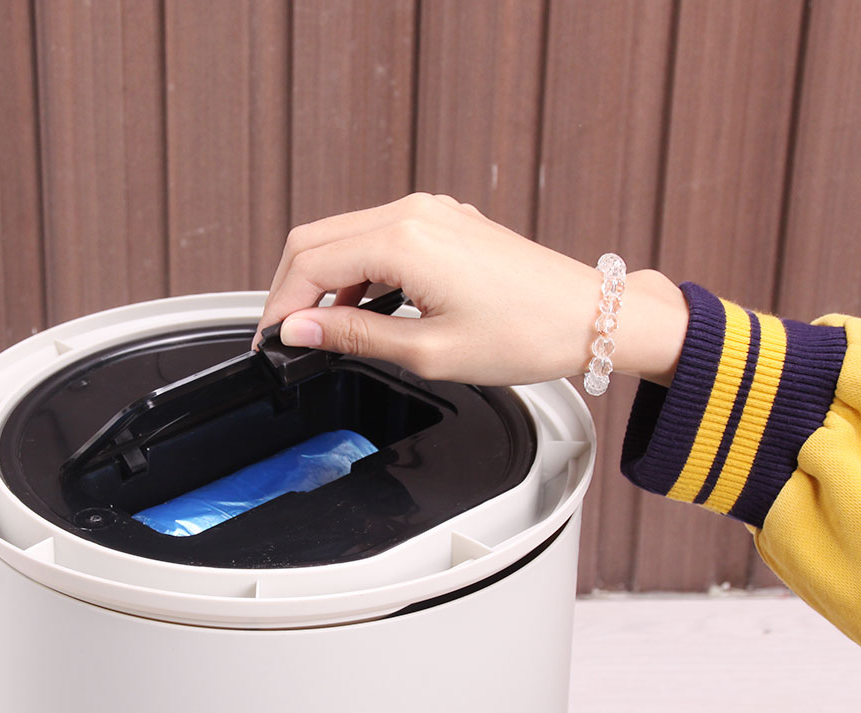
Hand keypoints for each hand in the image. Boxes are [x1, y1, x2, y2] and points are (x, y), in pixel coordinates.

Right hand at [254, 193, 687, 386]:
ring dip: (323, 280)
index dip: (279, 306)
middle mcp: (414, 212)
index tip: (270, 341)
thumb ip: (354, 336)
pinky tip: (360, 308)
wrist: (589, 317)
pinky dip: (356, 270)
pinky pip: (377, 236)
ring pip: (344, 235)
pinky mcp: (444, 221)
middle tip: (286, 337)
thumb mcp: (428, 351)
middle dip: (291, 289)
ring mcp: (430, 212)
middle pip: (317, 239)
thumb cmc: (526, 334)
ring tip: (323, 331)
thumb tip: (300, 330)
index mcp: (404, 240)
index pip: (310, 264)